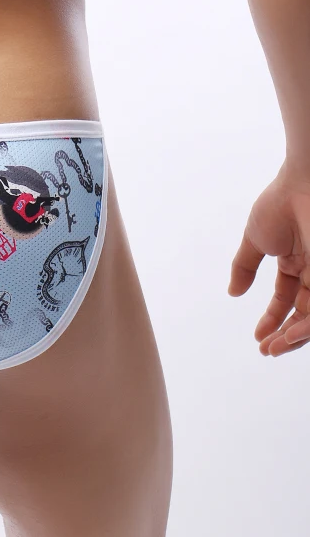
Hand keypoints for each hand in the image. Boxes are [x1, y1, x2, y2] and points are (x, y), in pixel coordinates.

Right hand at [230, 165, 309, 355]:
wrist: (303, 187)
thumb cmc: (280, 205)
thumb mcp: (254, 241)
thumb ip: (244, 267)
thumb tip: (233, 293)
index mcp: (295, 262)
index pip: (286, 299)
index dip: (273, 319)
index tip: (258, 337)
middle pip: (301, 314)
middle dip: (284, 335)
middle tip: (267, 349)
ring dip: (294, 337)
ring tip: (274, 347)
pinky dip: (305, 327)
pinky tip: (288, 335)